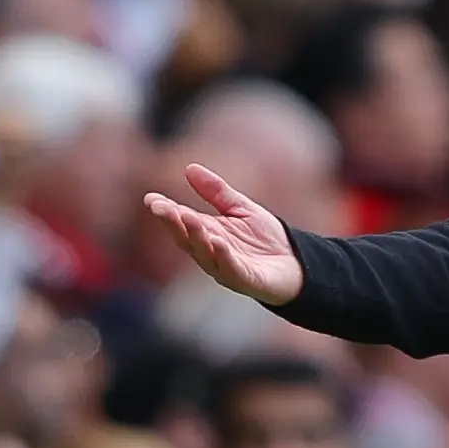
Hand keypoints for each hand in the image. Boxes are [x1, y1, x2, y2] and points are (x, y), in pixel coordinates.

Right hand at [144, 163, 303, 304]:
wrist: (297, 263)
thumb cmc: (266, 238)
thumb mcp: (241, 208)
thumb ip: (216, 191)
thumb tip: (189, 168)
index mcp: (208, 234)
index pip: (182, 221)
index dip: (166, 211)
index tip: (151, 199)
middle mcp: (212, 252)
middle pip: (187, 239)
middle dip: (173, 223)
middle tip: (161, 207)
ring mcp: (227, 268)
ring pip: (205, 254)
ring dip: (196, 236)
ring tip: (188, 217)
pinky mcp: (246, 280)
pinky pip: (232, 269)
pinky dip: (223, 256)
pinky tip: (218, 242)